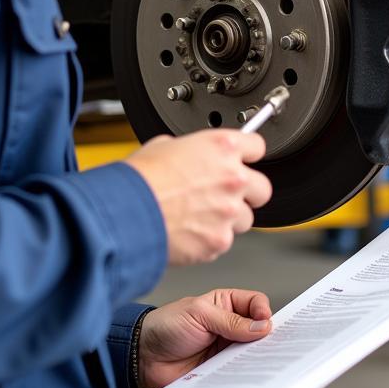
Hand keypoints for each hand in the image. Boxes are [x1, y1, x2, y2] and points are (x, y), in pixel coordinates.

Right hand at [124, 130, 271, 264]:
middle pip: (262, 188)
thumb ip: (189, 151)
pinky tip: (189, 231)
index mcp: (223, 147)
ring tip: (202, 216)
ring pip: (246, 219)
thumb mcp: (164, 146)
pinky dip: (210, 239)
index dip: (247, 154)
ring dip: (229, 218)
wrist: (126, 212)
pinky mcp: (219, 241)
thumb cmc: (140, 178)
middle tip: (227, 194)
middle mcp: (233, 178)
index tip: (243, 160)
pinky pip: (223, 241)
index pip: (257, 147)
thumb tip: (188, 156)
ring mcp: (229, 212)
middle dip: (248, 192)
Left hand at [139, 289, 272, 387]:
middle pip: (261, 342)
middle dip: (271, 354)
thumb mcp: (198, 314)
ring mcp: (226, 360)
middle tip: (278, 366)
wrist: (142, 357)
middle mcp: (232, 334)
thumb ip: (230, 321)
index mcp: (228, 308)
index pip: (257, 306)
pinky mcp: (218, 383)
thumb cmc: (167, 326)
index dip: (266, 314)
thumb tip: (263, 326)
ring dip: (258, 384)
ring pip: (251, 371)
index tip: (269, 327)